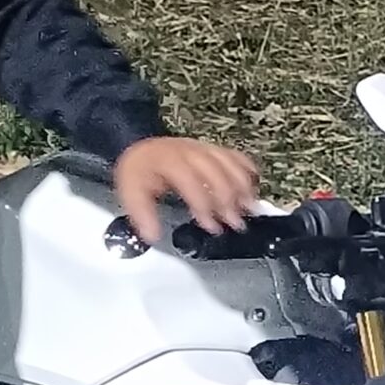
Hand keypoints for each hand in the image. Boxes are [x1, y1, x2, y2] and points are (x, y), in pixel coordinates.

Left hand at [114, 135, 260, 246]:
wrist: (143, 150)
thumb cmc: (140, 172)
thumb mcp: (131, 193)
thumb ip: (142, 215)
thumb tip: (153, 235)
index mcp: (169, 161)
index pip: (191, 182)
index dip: (203, 205)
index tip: (211, 226)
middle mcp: (189, 152)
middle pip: (216, 173)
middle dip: (228, 200)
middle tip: (234, 222)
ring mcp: (203, 148)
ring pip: (230, 164)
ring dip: (242, 187)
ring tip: (249, 208)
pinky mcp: (213, 149)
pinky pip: (235, 156)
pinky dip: (247, 171)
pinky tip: (253, 187)